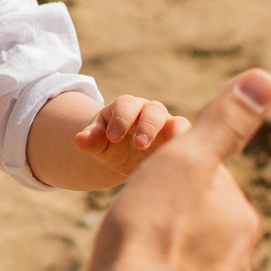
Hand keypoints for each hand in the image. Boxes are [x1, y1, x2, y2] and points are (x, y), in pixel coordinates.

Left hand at [72, 94, 187, 176]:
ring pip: (178, 123)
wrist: (125, 156)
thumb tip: (79, 140)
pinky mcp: (181, 142)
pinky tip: (187, 164)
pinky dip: (191, 148)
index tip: (112, 137)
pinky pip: (191, 142)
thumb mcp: (98, 143)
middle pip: (153, 110)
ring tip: (167, 152)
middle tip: (139, 144)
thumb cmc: (110, 145)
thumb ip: (90, 140)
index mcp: (126, 108)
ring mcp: (168, 126)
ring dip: (175, 135)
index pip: (125, 106)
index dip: (120, 119)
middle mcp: (150, 112)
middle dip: (147, 126)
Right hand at [82, 70, 270, 270]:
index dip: (175, 179)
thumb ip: (224, 124)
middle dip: (175, 231)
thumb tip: (266, 78)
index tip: (146, 184)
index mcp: (241, 222)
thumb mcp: (182, 162)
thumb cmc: (150, 240)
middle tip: (131, 227)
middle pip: (205, 238)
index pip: (212, 188)